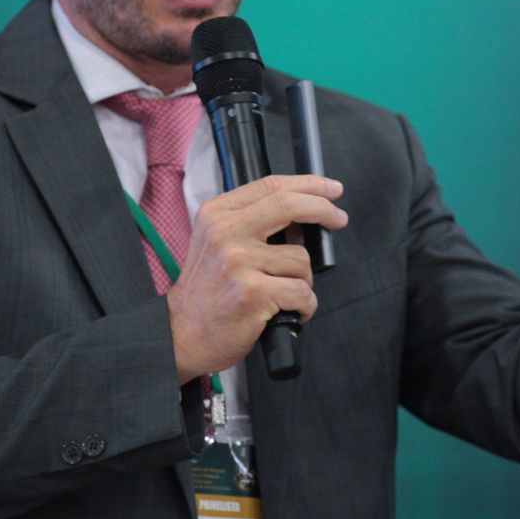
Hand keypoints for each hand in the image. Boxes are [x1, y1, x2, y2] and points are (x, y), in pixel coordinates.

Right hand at [167, 174, 348, 382]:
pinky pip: (302, 292)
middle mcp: (226, 233)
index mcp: (217, 214)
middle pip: (289, 204)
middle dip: (324, 209)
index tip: (330, 189)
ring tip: (286, 293)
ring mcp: (239, 263)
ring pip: (301, 259)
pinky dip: (305, 305)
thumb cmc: (205, 291)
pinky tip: (290, 311)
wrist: (181, 333)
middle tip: (338, 218)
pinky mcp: (253, 293)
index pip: (271, 186)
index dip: (308, 184)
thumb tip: (303, 218)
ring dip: (305, 280)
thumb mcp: (215, 242)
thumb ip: (252, 222)